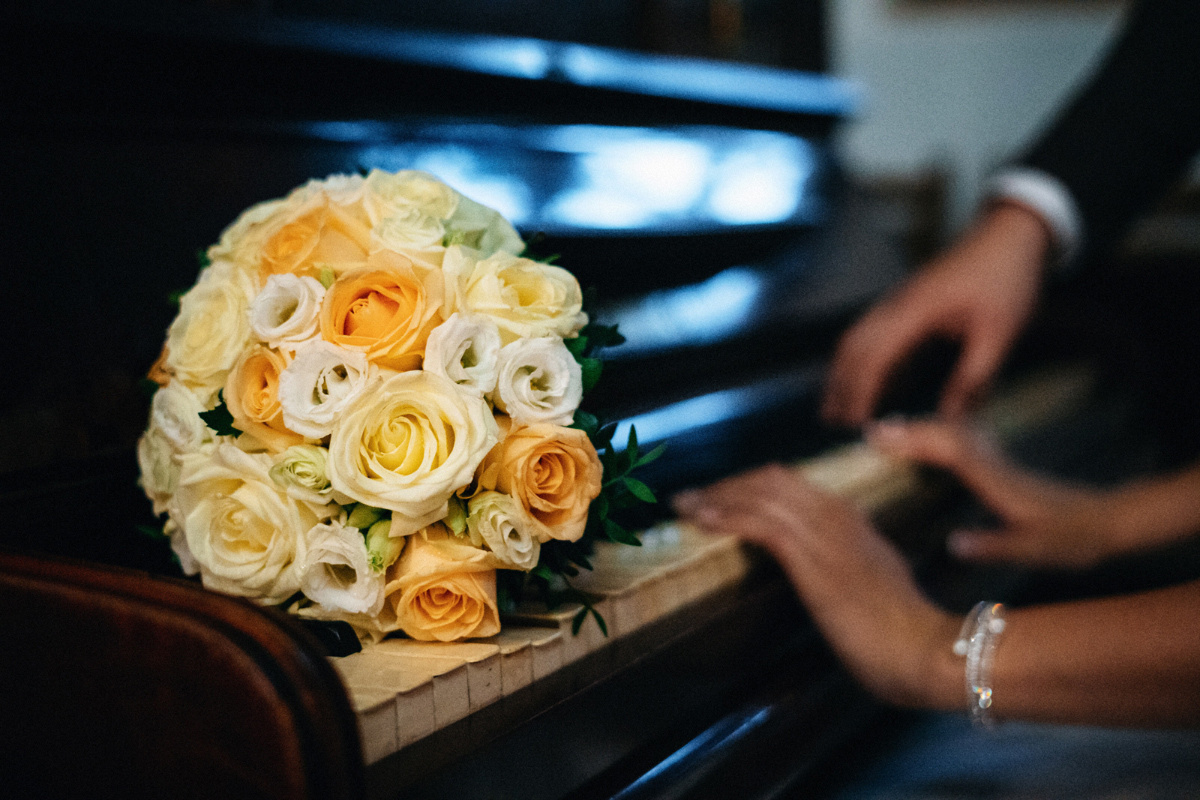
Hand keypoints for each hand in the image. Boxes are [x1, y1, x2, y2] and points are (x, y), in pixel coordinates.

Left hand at [673, 465, 958, 707]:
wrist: (928, 650)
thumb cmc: (906, 636)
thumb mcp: (875, 587)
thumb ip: (849, 570)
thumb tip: (825, 575)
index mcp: (852, 521)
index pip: (791, 486)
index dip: (750, 487)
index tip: (721, 497)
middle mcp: (837, 516)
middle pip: (770, 480)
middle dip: (727, 485)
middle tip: (692, 498)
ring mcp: (826, 534)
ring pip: (761, 494)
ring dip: (717, 496)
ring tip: (684, 505)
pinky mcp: (813, 558)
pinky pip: (760, 523)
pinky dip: (726, 516)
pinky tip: (701, 520)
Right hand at [822, 202, 1050, 425]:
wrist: (1008, 235)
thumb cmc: (1006, 280)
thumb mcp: (1000, 334)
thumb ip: (974, 378)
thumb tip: (951, 418)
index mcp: (916, 312)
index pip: (874, 357)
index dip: (860, 392)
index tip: (855, 423)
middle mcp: (897, 305)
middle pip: (852, 347)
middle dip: (839, 385)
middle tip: (832, 421)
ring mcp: (898, 302)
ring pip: (857, 339)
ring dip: (844, 372)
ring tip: (839, 405)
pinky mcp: (906, 303)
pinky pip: (874, 334)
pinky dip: (864, 360)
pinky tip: (874, 383)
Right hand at [867, 419, 1121, 567]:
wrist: (1107, 521)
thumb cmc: (1071, 539)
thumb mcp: (1034, 549)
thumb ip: (993, 545)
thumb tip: (953, 544)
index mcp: (996, 482)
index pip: (948, 451)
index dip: (913, 442)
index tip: (879, 439)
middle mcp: (994, 465)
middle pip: (946, 434)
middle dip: (908, 430)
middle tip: (871, 431)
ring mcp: (998, 462)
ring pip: (954, 433)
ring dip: (922, 428)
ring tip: (889, 430)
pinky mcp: (1001, 466)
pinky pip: (963, 440)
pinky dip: (939, 434)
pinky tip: (929, 438)